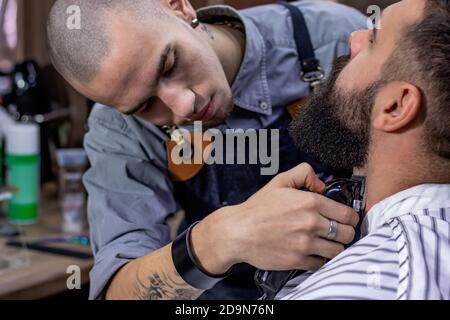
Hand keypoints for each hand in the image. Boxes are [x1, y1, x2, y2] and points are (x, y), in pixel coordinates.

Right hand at [216, 163, 358, 271]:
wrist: (238, 232)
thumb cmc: (258, 208)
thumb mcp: (280, 181)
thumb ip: (304, 173)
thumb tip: (321, 185)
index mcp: (310, 202)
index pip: (347, 214)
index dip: (350, 217)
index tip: (346, 219)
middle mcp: (311, 223)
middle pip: (347, 233)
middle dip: (345, 232)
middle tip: (337, 231)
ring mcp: (305, 244)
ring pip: (338, 250)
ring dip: (335, 247)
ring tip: (327, 243)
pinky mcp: (298, 260)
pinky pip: (322, 263)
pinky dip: (320, 259)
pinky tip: (313, 252)